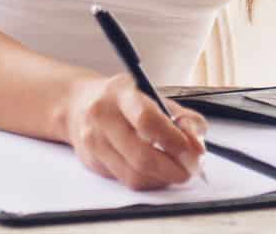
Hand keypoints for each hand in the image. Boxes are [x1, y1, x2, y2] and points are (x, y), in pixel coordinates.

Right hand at [61, 75, 209, 189]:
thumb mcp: (155, 97)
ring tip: (176, 170)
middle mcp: (102, 116)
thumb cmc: (123, 101)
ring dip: (163, 179)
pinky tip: (157, 171)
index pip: (147, 120)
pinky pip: (127, 182)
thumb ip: (184, 119)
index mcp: (121, 93)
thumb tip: (197, 147)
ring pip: (135, 176)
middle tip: (192, 170)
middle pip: (141, 156)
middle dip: (174, 169)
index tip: (192, 150)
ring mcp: (94, 141)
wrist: (77, 104)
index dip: (174, 140)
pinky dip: (149, 181)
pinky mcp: (92, 162)